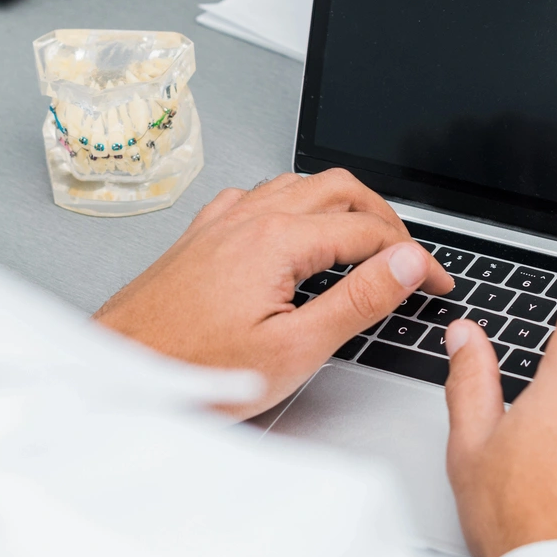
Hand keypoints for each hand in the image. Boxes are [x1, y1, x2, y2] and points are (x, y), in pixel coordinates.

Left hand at [94, 170, 452, 417]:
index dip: (415, 257)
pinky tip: (295, 232)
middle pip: (339, 189)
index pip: (370, 233)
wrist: (120, 371)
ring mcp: (223, 222)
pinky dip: (295, 206)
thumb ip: (358, 300)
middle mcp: (250, 217)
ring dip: (342, 206)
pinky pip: (260, 197)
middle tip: (409, 256)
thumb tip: (407, 264)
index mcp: (278, 239)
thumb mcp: (294, 349)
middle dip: (385, 218)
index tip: (436, 283)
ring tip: (365, 240)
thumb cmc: (192, 369)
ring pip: (299, 185)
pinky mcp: (203, 235)